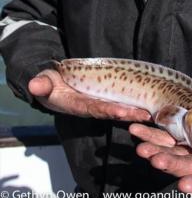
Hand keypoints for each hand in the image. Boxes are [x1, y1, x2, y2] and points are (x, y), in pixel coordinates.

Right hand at [28, 69, 150, 121]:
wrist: (53, 84)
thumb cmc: (49, 83)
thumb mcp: (43, 82)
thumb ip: (41, 84)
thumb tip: (34, 85)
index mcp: (77, 104)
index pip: (94, 108)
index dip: (108, 110)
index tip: (121, 112)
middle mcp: (90, 106)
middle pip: (111, 110)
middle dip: (128, 113)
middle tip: (144, 115)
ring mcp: (98, 103)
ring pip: (118, 108)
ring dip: (134, 111)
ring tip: (151, 112)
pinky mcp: (104, 98)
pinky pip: (120, 102)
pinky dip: (133, 104)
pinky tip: (148, 105)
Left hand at [129, 106, 191, 193]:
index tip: (183, 186)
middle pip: (184, 165)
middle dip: (169, 163)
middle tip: (153, 158)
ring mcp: (189, 146)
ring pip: (169, 150)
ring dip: (154, 148)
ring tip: (139, 146)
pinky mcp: (180, 132)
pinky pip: (163, 133)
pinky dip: (150, 131)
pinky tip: (137, 127)